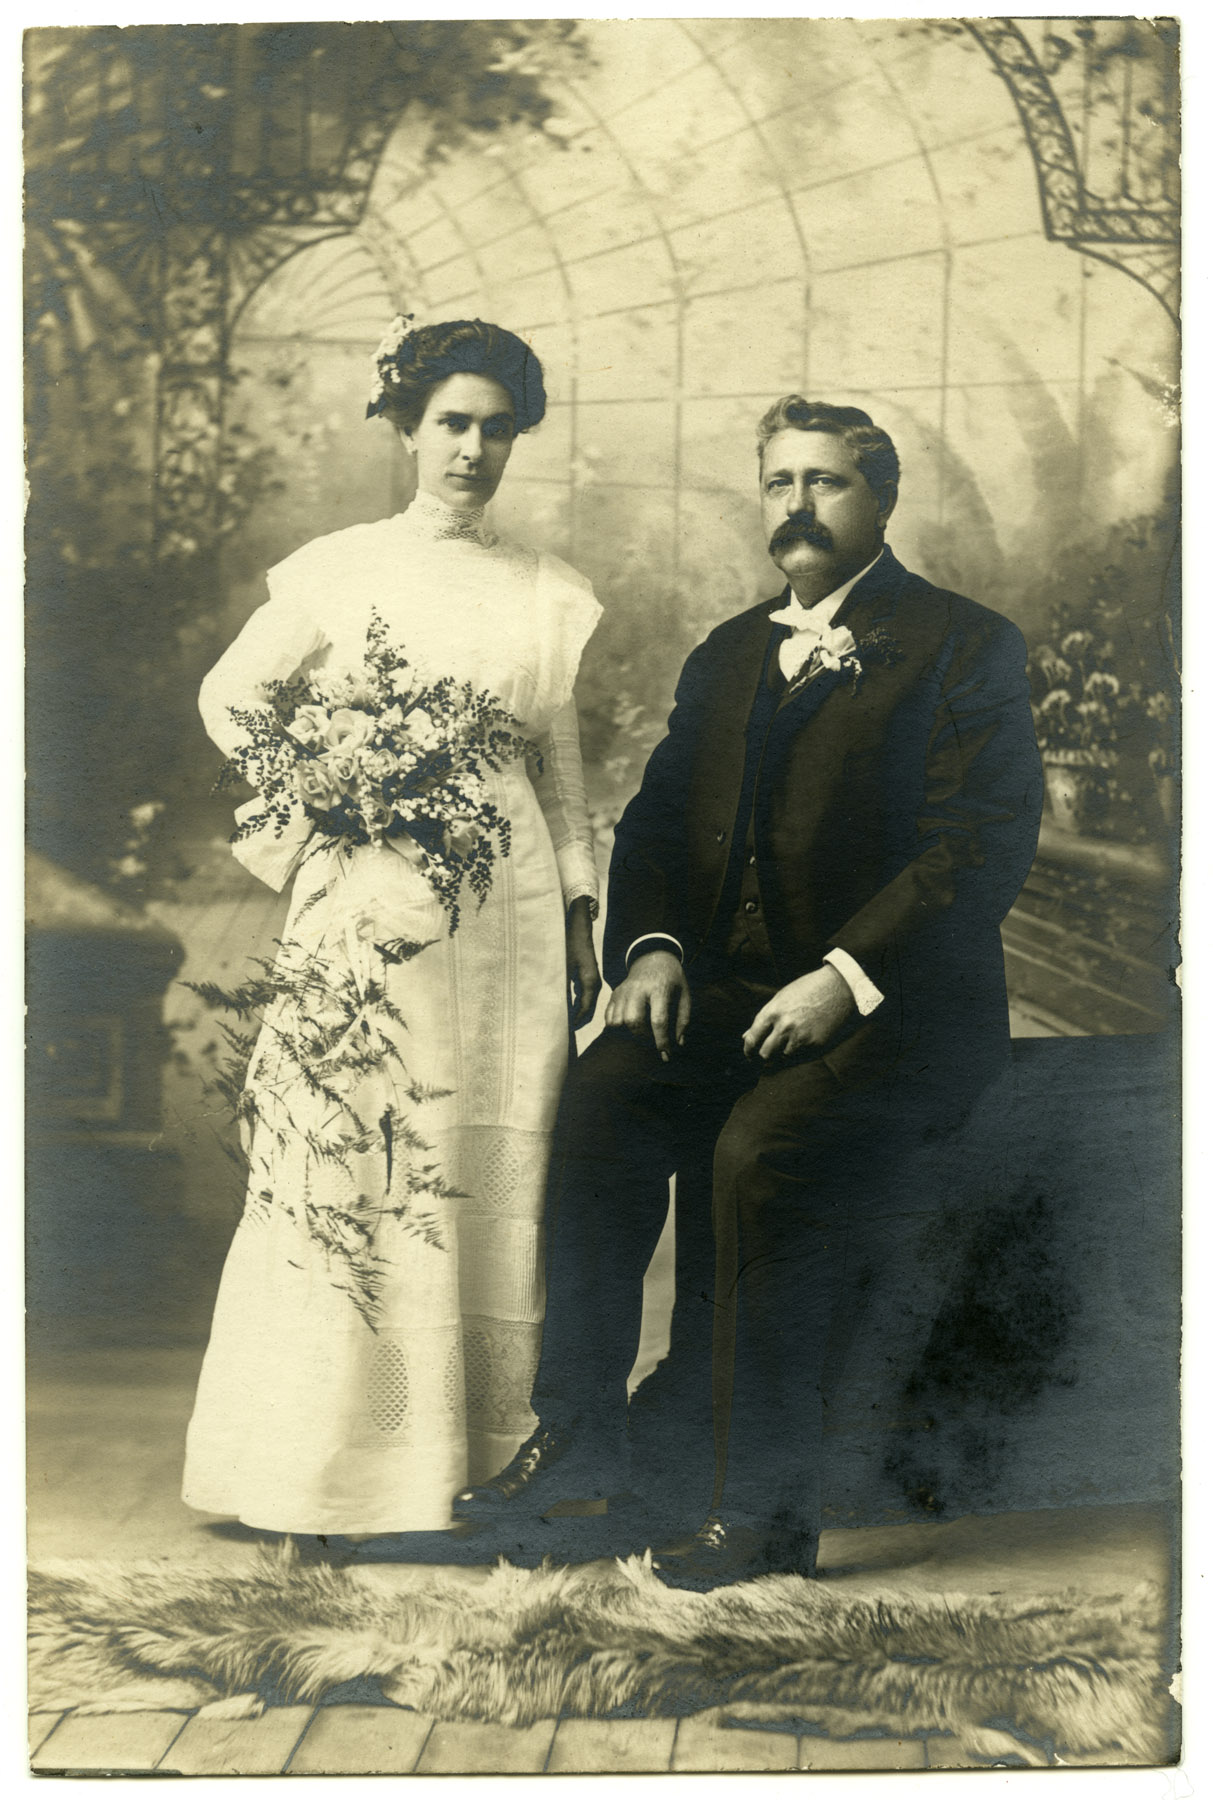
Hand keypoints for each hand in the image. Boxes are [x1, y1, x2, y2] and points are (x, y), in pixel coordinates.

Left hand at [565, 896, 600, 1029]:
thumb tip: (555, 1005)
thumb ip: (560, 986)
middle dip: (575, 1021)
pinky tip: (563, 1007)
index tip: (562, 1032)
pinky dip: (574, 1004)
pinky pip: (582, 996)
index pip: (584, 1010)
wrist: (577, 927)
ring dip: (575, 1013)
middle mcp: (593, 984)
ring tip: (560, 1022)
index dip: (574, 1022)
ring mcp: (591, 980)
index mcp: (589, 983)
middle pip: (587, 1010)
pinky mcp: (586, 976)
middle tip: (561, 1032)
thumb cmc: (569, 944)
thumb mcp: (562, 966)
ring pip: (585, 1003)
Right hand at [604, 949, 690, 1061]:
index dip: (662, 1041)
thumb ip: (683, 1019)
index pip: (658, 1020)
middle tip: (651, 1038)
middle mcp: (638, 989)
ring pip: (617, 1021)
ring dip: (628, 1032)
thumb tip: (678, 1044)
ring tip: (639, 1031)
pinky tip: (628, 1026)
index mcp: (659, 988)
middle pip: (633, 1021)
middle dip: (642, 1036)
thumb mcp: (685, 995)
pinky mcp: (614, 993)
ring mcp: (623, 991)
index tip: (666, 1055)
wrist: (654, 957)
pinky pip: (608, 1017)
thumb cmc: (672, 979)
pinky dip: (616, 1027)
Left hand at [743, 964, 855, 1062]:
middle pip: (765, 1054)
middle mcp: (785, 1026)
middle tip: (765, 1056)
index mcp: (773, 1011)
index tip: (749, 1054)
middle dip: (763, 1056)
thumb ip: (764, 1019)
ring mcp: (801, 1036)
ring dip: (782, 1053)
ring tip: (789, 1042)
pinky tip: (802, 1041)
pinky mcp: (815, 1044)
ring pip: (783, 1057)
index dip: (748, 1050)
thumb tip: (746, 1036)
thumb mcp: (782, 998)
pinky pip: (800, 1056)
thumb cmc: (807, 989)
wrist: (838, 988)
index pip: (753, 1038)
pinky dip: (798, 1052)